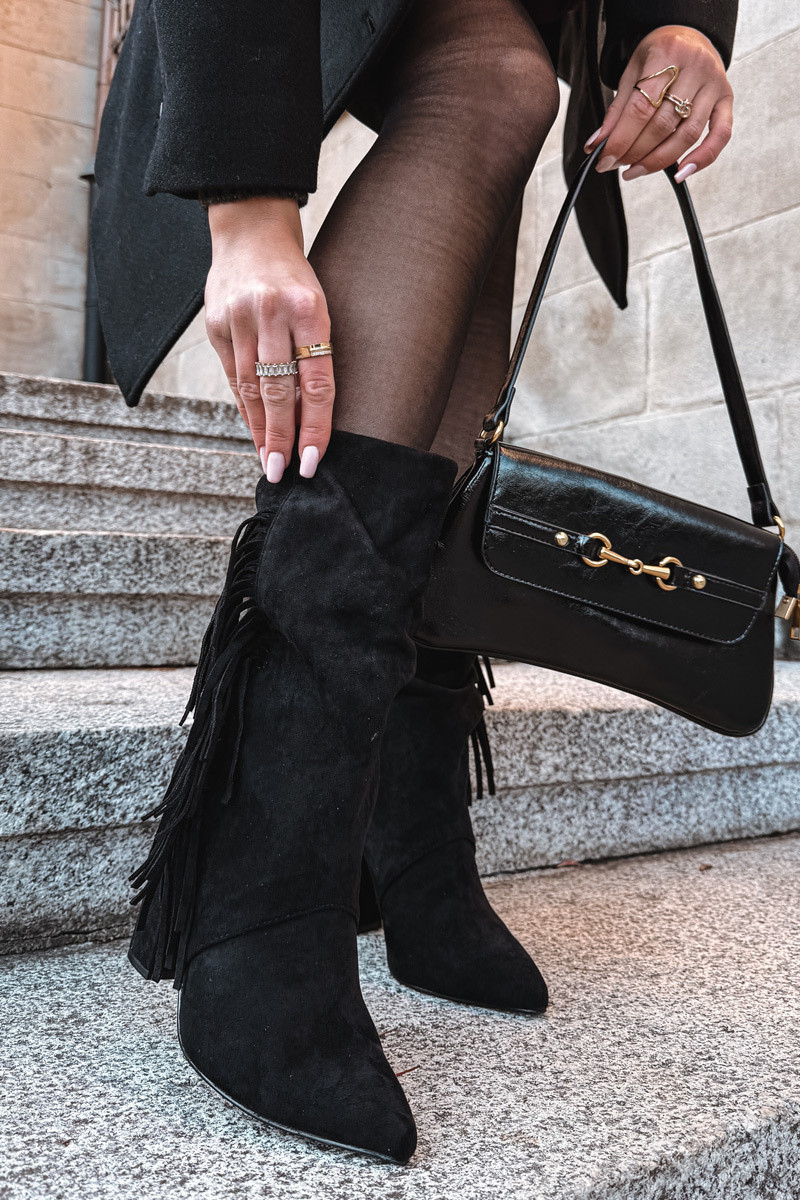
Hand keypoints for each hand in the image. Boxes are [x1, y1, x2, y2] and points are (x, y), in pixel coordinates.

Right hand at [204, 196, 333, 482]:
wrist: (251, 233)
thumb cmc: (294, 279)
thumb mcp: (317, 308)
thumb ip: (313, 357)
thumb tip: (311, 417)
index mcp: (309, 309)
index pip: (316, 382)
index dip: (315, 426)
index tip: (312, 460)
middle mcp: (272, 313)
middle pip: (278, 391)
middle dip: (281, 437)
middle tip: (283, 472)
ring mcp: (239, 318)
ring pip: (251, 388)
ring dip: (260, 430)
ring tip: (268, 461)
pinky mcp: (216, 323)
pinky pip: (232, 376)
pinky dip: (245, 407)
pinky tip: (254, 430)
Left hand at [584, 25, 733, 182]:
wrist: (688, 34)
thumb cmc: (659, 53)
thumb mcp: (632, 72)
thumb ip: (617, 109)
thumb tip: (599, 144)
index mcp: (667, 54)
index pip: (641, 108)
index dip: (621, 139)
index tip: (605, 159)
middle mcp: (696, 67)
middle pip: (663, 125)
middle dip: (636, 152)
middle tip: (618, 165)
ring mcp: (714, 84)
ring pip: (688, 135)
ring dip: (659, 160)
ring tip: (637, 169)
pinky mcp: (726, 99)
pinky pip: (721, 134)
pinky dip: (702, 158)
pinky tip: (680, 173)